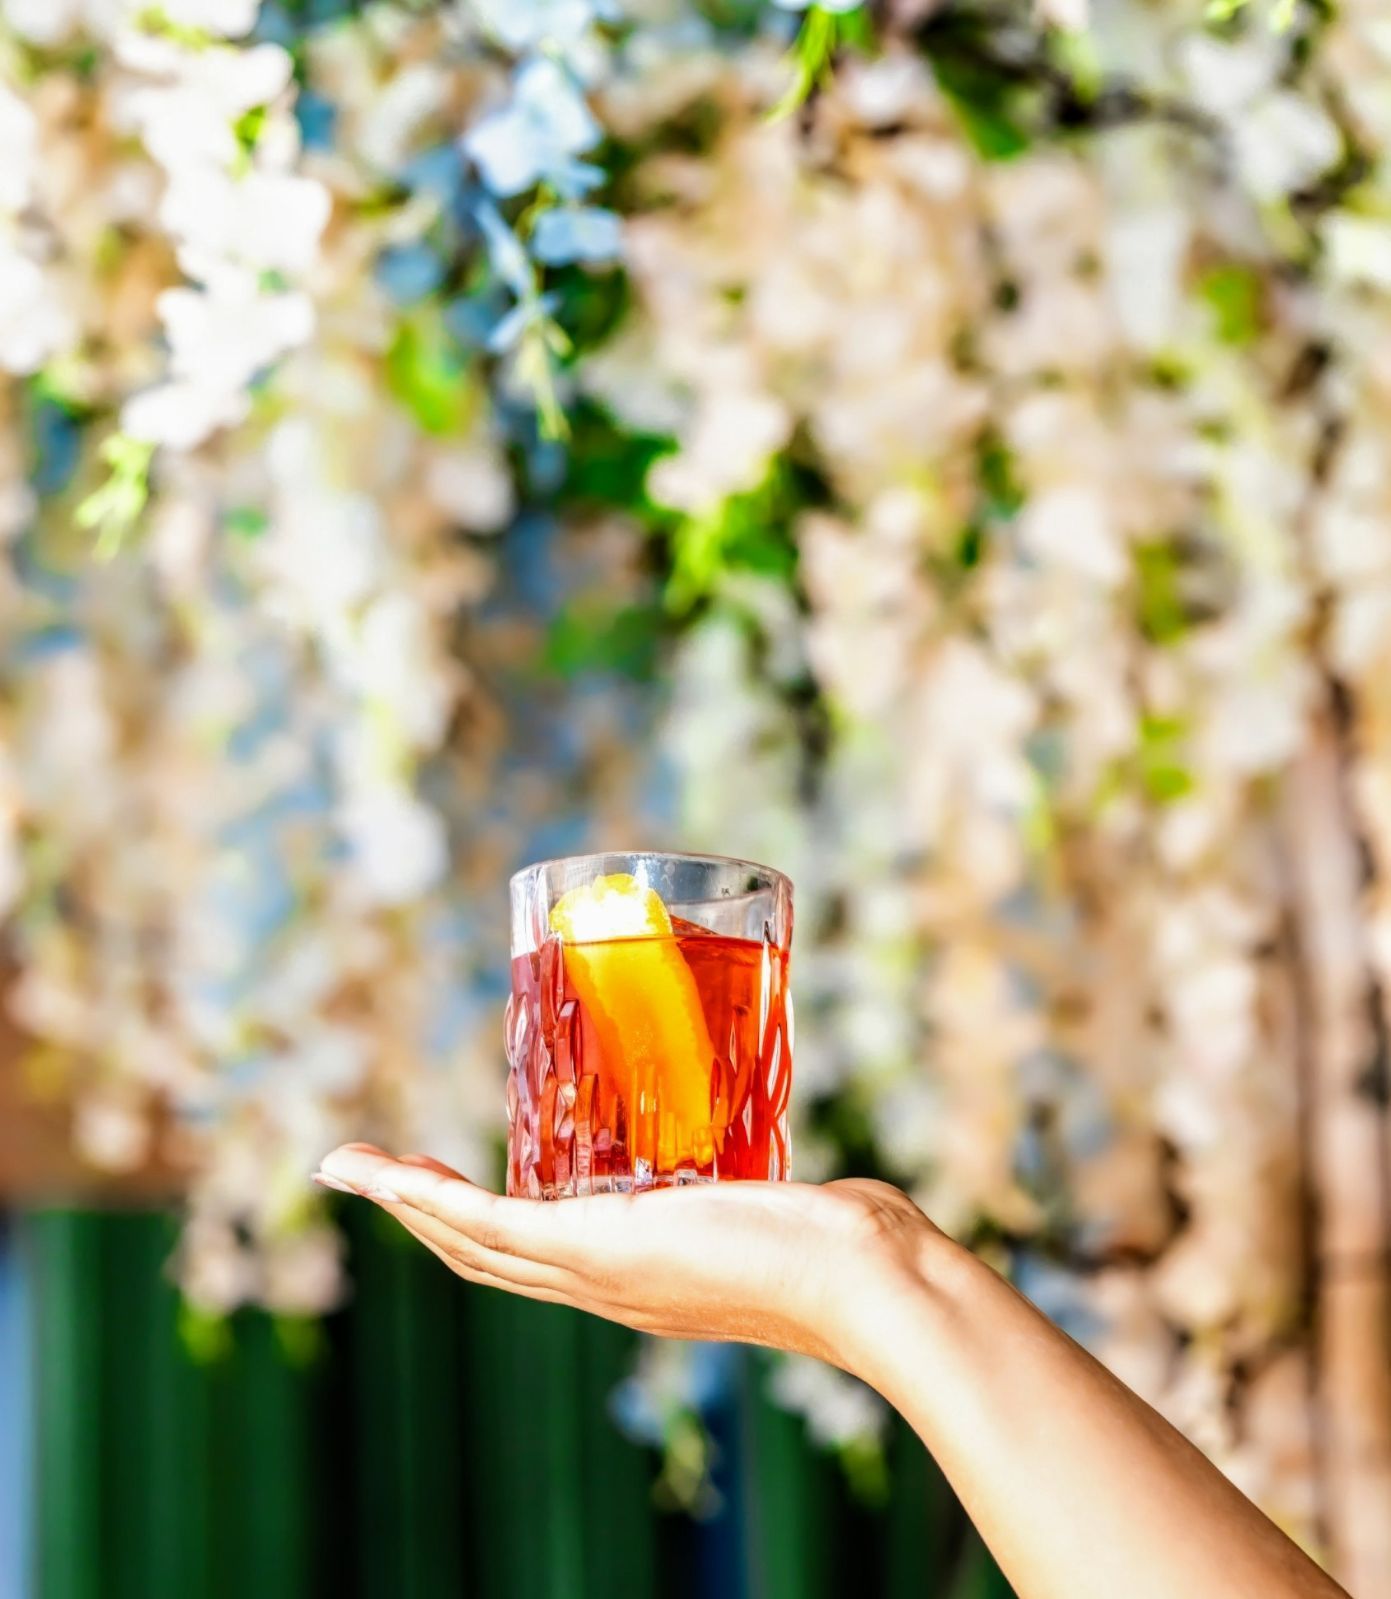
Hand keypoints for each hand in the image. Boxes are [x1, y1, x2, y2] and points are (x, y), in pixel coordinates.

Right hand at [315, 1144, 936, 1368]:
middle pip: (488, 1255)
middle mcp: (608, 1287)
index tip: (448, 1185)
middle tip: (376, 1174)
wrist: (870, 1282)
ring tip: (353, 1170)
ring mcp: (600, 1271)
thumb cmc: (850, 1249)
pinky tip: (389, 1175)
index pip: (541, 1256)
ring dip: (406, 1203)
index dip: (484, 1226)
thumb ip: (790, 1202)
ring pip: (475, 1242)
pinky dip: (429, 1200)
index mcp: (641, 1280)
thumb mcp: (794, 1217)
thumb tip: (824, 1188)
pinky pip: (491, 1226)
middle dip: (424, 1215)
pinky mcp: (602, 1248)